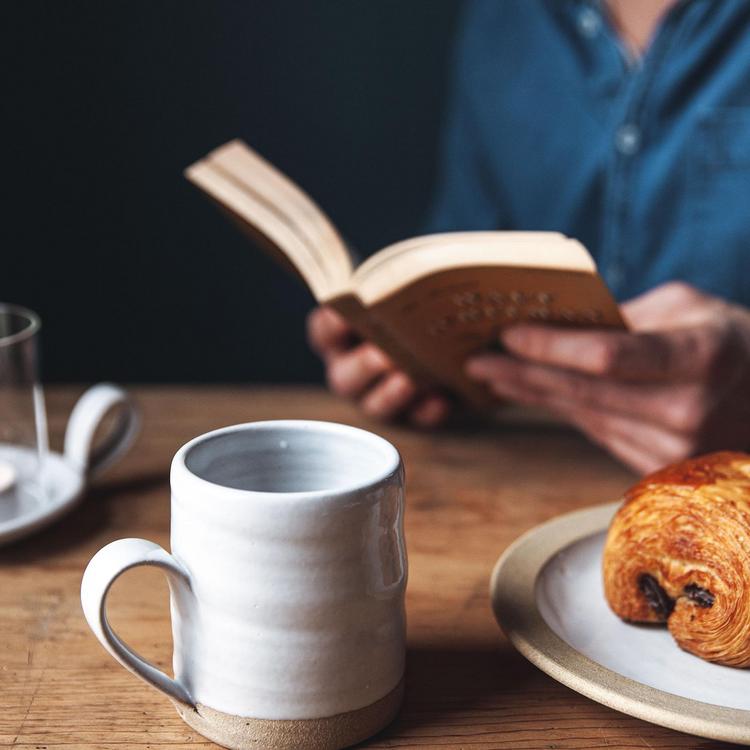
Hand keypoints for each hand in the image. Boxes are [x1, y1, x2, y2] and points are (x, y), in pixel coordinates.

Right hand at [307, 306, 450, 426]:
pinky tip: (441, 399)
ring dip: (389, 394)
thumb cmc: (429, 307)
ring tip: (409, 380)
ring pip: (374, 405)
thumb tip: (435, 302)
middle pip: (344, 376)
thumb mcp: (424, 294)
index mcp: (346, 337)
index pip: (324, 333)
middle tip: (381, 355)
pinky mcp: (414, 416)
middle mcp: (355, 371)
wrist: (462, 345)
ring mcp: (380, 398)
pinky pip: (416, 420)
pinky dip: (426, 411)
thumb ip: (423, 295)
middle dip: (362, 365)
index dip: (328, 325)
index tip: (340, 313)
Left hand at [465, 282, 749, 473]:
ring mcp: (675, 449)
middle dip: (523, 374)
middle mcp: (688, 411)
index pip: (608, 356)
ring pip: (584, 417)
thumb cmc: (733, 342)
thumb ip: (628, 317)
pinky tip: (533, 396)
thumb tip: (560, 327)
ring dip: (534, 395)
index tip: (508, 333)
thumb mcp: (692, 308)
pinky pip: (598, 433)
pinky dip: (563, 412)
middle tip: (476, 361)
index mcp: (700, 357)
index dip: (551, 347)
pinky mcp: (661, 470)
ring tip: (493, 376)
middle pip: (585, 393)